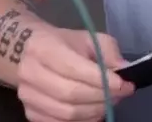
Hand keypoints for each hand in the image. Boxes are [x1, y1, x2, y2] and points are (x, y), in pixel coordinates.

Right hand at [16, 27, 134, 121]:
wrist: (29, 54)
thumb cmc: (64, 44)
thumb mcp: (88, 38)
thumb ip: (108, 51)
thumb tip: (124, 68)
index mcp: (45, 49)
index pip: (74, 69)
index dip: (102, 80)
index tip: (123, 84)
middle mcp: (30, 73)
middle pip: (71, 93)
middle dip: (102, 96)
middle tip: (121, 94)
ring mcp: (27, 96)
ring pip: (66, 112)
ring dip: (94, 110)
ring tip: (110, 102)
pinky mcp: (30, 112)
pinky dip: (82, 121)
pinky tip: (95, 111)